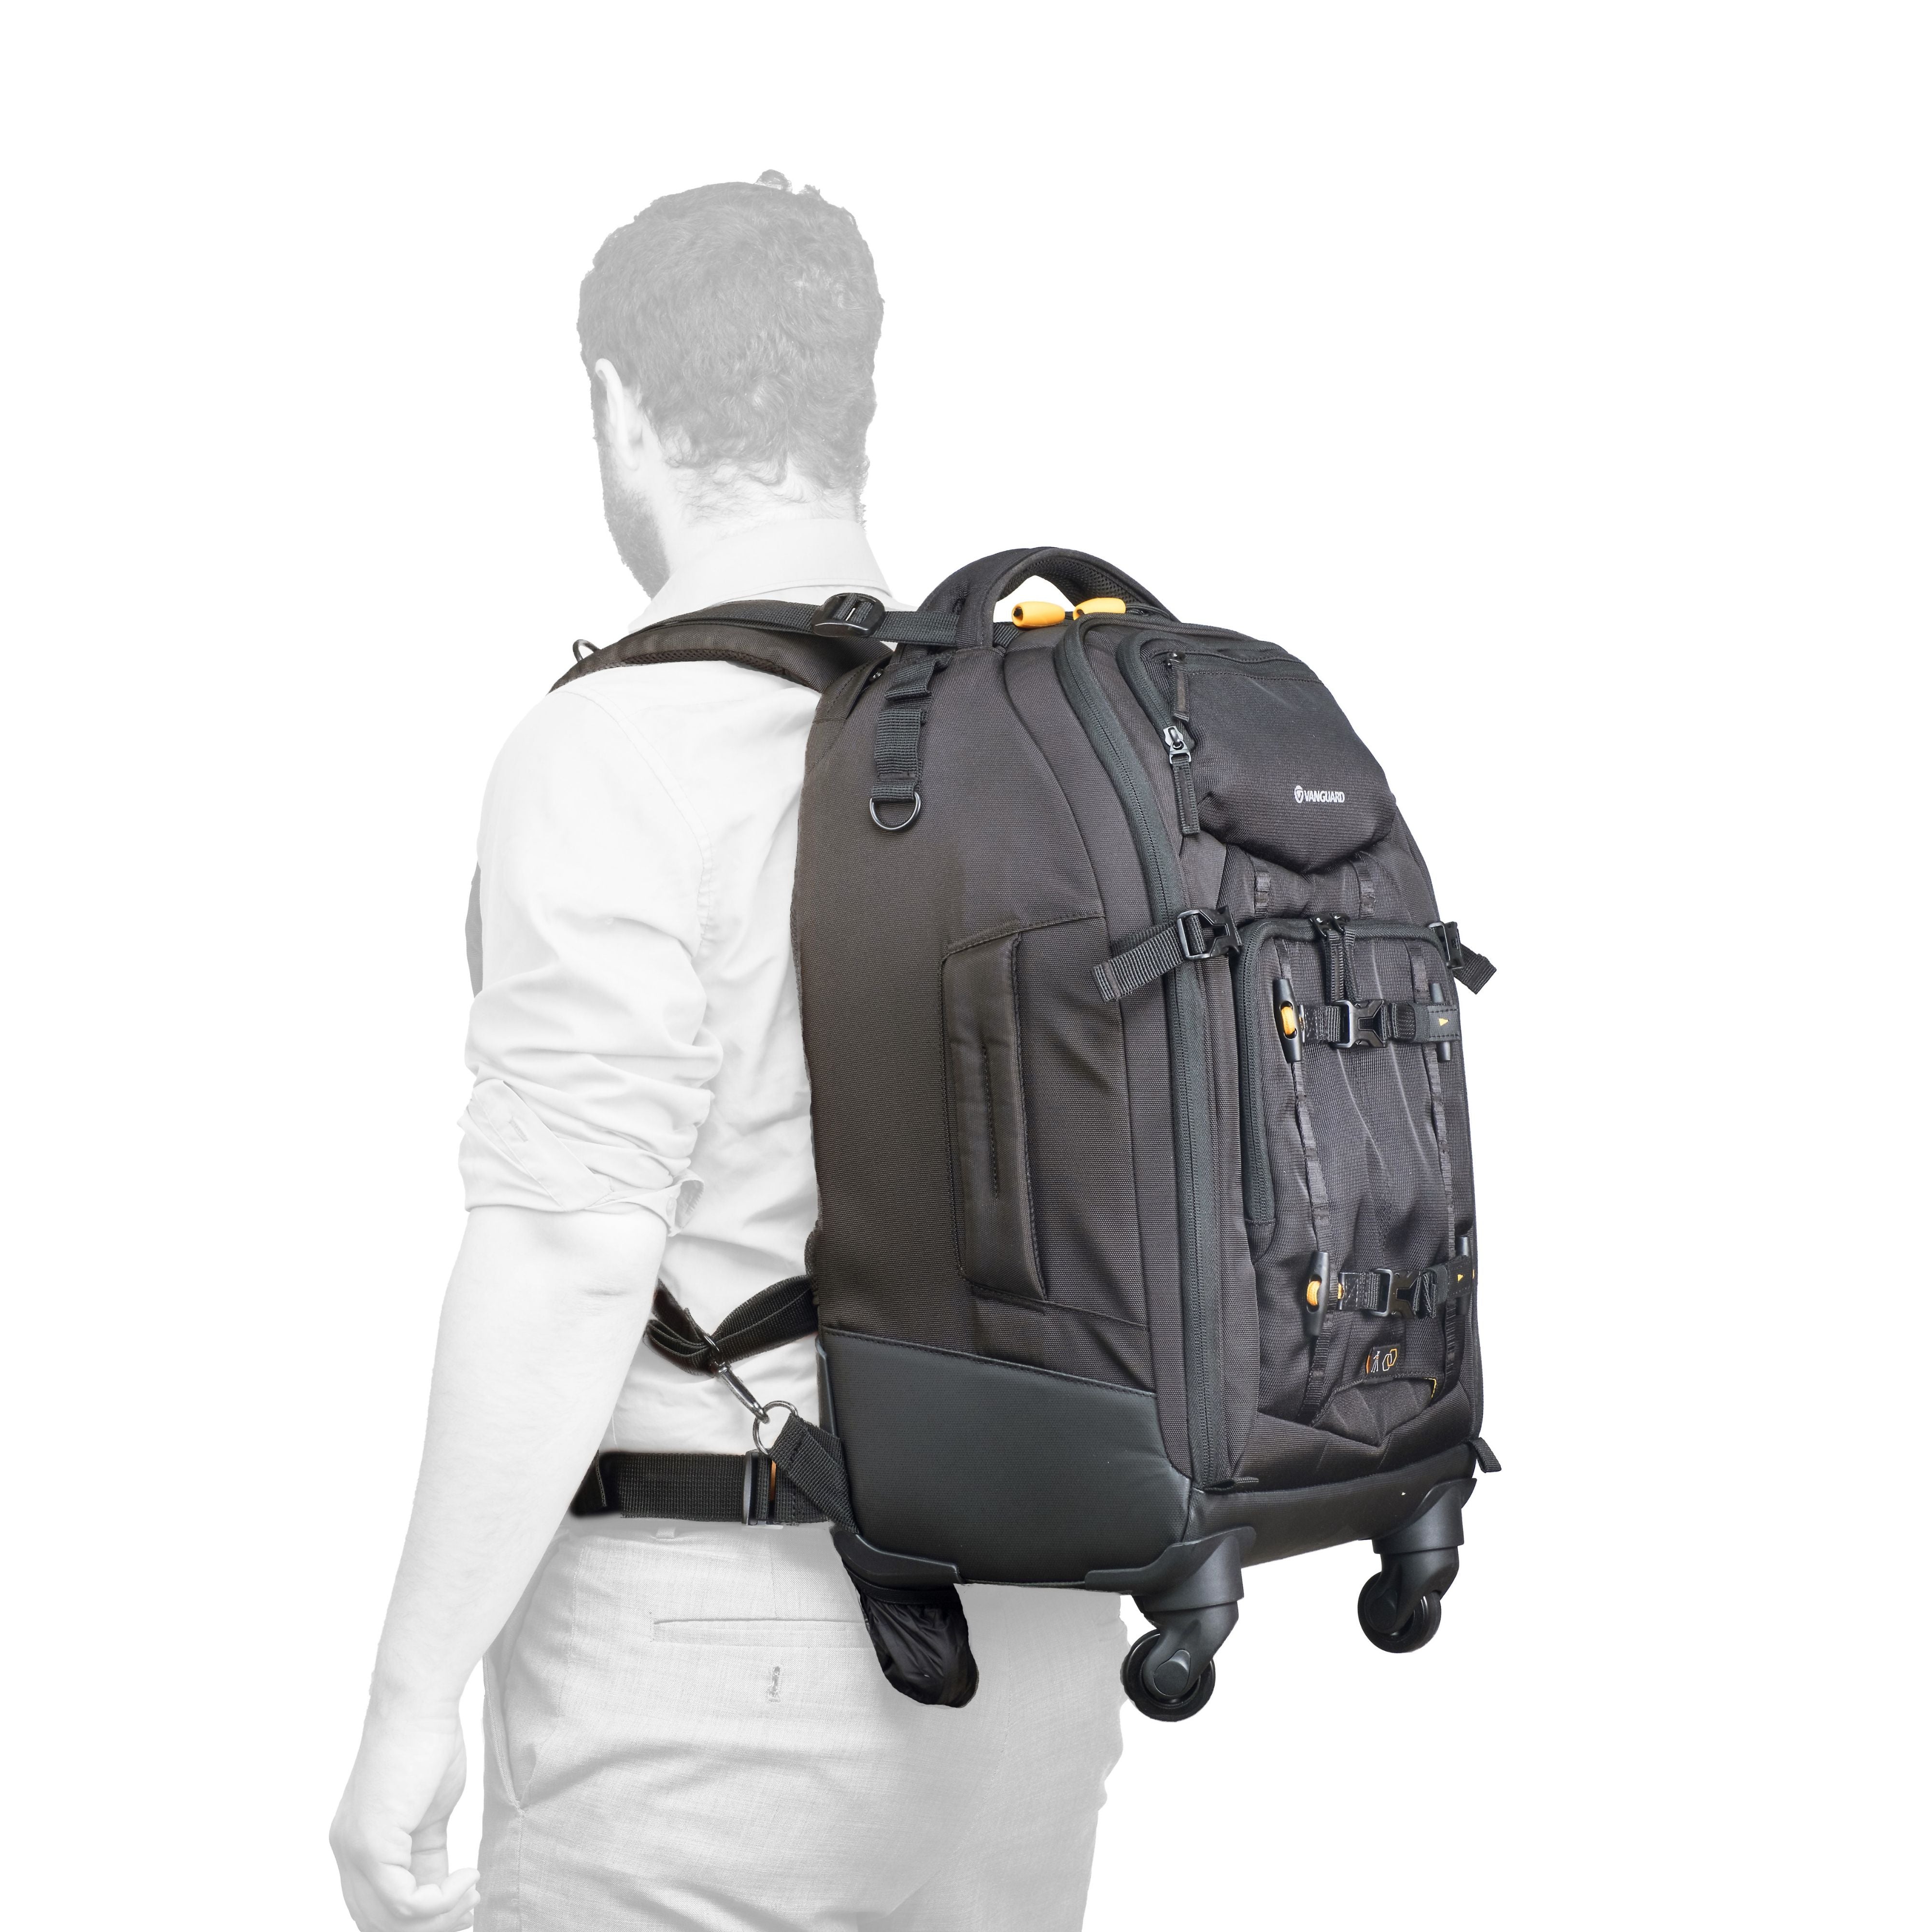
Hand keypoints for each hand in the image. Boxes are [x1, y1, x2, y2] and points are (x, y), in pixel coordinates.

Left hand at [331, 1705, 478, 1931]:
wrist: (419, 1704)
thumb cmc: (427, 1745)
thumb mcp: (428, 1816)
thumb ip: (426, 1858)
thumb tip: (443, 1894)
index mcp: (356, 1845)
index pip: (376, 1908)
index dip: (420, 1920)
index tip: (462, 1904)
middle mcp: (346, 1853)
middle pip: (379, 1923)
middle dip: (431, 1926)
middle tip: (469, 1907)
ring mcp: (355, 1851)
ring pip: (390, 1921)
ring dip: (440, 1916)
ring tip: (471, 1892)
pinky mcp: (371, 1845)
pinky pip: (404, 1901)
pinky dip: (441, 1900)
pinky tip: (467, 1877)